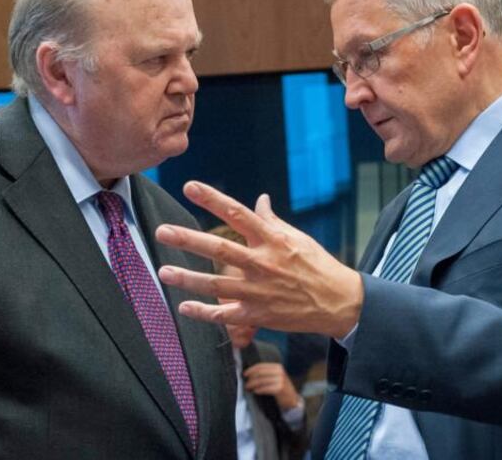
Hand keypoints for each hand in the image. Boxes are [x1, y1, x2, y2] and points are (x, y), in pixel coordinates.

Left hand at [156, 181, 362, 337]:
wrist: (338, 302)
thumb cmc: (317, 265)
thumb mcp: (297, 238)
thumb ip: (272, 221)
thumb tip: (259, 199)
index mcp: (272, 239)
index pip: (237, 213)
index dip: (211, 199)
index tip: (189, 186)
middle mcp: (262, 263)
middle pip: (220, 248)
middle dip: (189, 240)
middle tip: (162, 231)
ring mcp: (259, 291)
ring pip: (216, 285)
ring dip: (187, 279)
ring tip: (163, 271)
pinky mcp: (258, 315)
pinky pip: (225, 315)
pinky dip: (204, 313)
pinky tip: (183, 308)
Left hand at [243, 362, 301, 410]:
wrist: (292, 399)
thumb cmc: (281, 388)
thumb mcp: (276, 377)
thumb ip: (266, 373)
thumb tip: (250, 373)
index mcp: (277, 367)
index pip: (261, 366)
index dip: (251, 369)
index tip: (245, 374)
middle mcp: (279, 372)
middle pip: (260, 373)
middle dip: (251, 378)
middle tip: (245, 383)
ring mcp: (280, 380)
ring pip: (262, 381)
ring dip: (253, 384)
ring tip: (248, 388)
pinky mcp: (280, 388)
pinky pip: (265, 388)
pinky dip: (259, 390)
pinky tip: (255, 391)